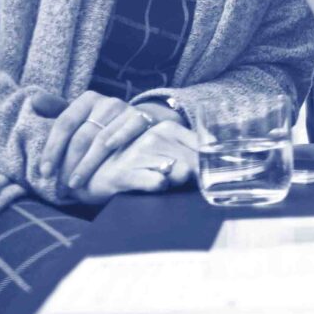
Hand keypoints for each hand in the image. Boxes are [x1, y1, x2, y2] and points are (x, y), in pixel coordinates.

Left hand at [30, 92, 151, 197]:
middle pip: (81, 135)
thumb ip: (58, 111)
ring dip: (87, 164)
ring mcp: (126, 109)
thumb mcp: (82, 117)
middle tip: (60, 185)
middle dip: (68, 162)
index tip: (45, 172)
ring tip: (76, 183)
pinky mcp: (143, 119)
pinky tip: (109, 156)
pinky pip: (129, 130)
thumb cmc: (104, 125)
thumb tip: (34, 101)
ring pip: (101, 139)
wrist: (142, 123)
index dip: (52, 149)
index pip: (64, 124)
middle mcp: (106, 102)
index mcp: (87, 100)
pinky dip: (118, 140)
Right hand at [84, 122, 199, 199]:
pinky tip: (154, 185)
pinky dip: (159, 186)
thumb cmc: (136, 164)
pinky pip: (156, 182)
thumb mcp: (166, 151)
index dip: (207, 166)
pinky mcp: (123, 173)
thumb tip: (219, 163)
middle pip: (194, 164)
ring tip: (162, 181)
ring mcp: (138, 153)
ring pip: (179, 173)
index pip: (204, 148)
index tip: (205, 176)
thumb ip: (192, 154)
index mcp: (169, 128)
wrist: (93, 173)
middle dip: (192, 178)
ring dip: (176, 183)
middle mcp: (155, 136)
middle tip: (179, 181)